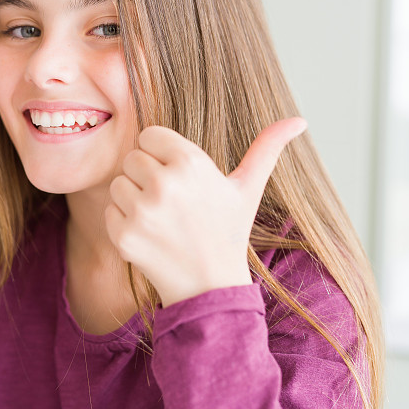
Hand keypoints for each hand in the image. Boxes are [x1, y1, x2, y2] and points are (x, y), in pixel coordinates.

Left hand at [104, 117, 307, 307]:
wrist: (210, 287)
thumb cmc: (227, 232)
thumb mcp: (248, 189)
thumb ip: (266, 149)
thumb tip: (298, 121)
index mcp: (191, 163)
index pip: (149, 135)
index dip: (161, 155)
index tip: (177, 177)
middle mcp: (165, 184)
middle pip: (131, 158)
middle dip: (146, 176)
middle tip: (171, 202)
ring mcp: (143, 212)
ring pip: (118, 184)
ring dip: (133, 199)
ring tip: (161, 219)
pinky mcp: (124, 236)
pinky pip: (109, 211)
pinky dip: (124, 223)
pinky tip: (150, 236)